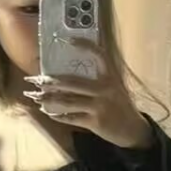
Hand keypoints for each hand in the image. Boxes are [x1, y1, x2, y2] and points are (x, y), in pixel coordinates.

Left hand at [24, 43, 154, 149]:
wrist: (134, 130)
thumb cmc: (121, 106)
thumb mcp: (116, 88)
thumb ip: (100, 80)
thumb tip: (73, 73)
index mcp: (111, 77)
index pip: (99, 55)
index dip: (85, 46)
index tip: (69, 40)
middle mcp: (105, 89)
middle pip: (73, 82)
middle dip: (51, 82)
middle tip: (35, 80)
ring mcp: (100, 106)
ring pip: (68, 101)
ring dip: (50, 100)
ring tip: (36, 97)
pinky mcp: (95, 122)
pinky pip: (72, 118)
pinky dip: (59, 116)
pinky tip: (49, 113)